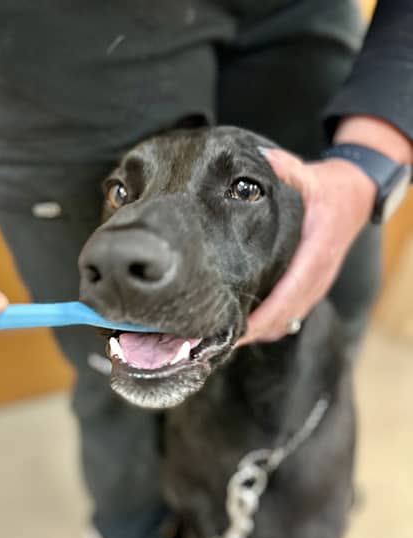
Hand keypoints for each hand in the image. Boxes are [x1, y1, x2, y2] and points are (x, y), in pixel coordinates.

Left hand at [237, 115, 412, 345]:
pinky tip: (243, 328)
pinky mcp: (311, 289)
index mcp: (316, 253)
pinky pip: (289, 315)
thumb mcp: (310, 176)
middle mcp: (317, 276)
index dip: (263, 316)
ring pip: (286, 320)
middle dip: (251, 332)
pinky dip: (268, 325)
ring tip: (223, 338)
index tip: (237, 331)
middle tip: (215, 341)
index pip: (288, 293)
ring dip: (258, 332)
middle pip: (284, 316)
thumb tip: (260, 160)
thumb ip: (286, 169)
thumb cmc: (331, 190)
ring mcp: (316, 286)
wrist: (357, 198)